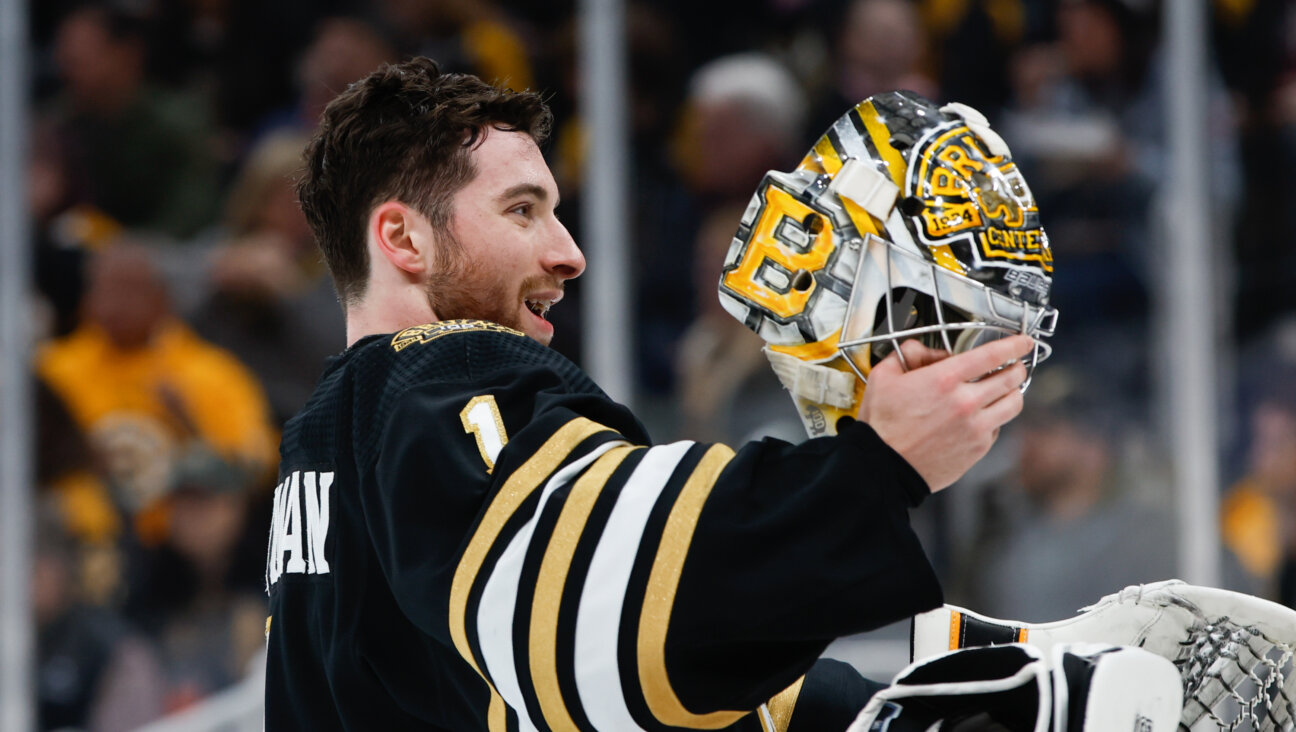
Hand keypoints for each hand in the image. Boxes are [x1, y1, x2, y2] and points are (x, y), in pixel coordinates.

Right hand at [857, 335, 1032, 491]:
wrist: (883, 466)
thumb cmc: (882, 426)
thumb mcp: (883, 377)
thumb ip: (907, 354)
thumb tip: (926, 350)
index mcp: (944, 380)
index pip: (993, 354)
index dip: (1014, 344)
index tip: (1022, 342)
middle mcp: (965, 402)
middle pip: (1011, 378)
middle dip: (1017, 367)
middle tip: (1014, 366)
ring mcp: (975, 427)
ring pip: (1014, 403)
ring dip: (1013, 392)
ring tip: (1005, 390)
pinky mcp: (978, 448)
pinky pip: (999, 427)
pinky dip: (997, 418)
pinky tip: (983, 416)